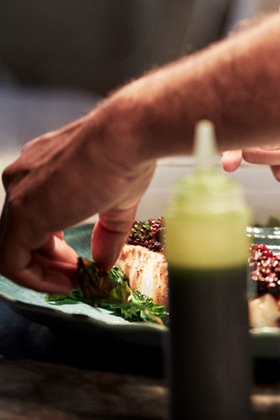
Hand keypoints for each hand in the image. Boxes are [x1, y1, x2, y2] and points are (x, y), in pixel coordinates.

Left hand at [0, 104, 155, 293]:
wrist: (125, 137)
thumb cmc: (127, 153)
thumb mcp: (118, 199)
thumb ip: (106, 232)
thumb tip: (105, 262)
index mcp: (42, 166)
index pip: (36, 215)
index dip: (55, 246)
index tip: (77, 262)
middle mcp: (23, 177)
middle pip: (22, 232)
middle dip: (50, 261)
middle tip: (77, 276)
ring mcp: (18, 194)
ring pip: (12, 248)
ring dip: (42, 272)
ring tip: (73, 281)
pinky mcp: (21, 214)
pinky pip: (11, 261)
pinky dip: (35, 278)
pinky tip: (64, 282)